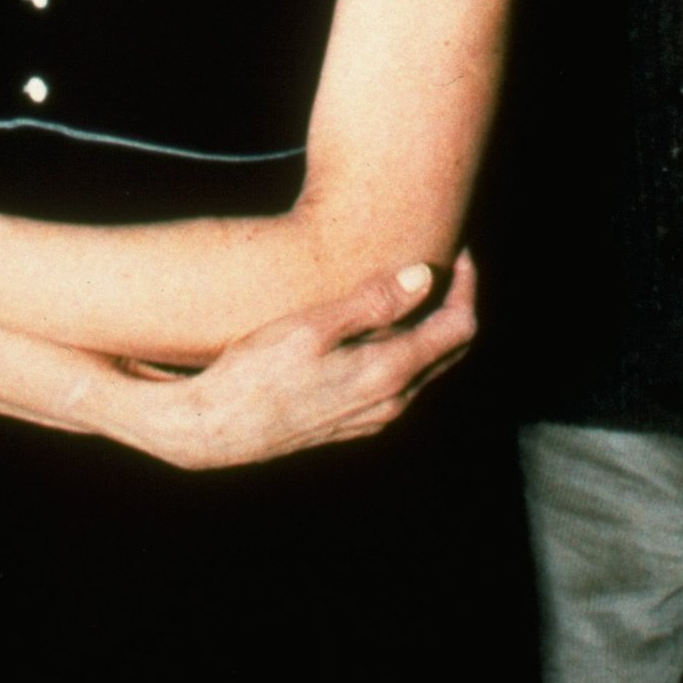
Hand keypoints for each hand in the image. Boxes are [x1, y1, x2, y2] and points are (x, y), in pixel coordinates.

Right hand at [137, 253, 479, 472]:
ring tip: (410, 287)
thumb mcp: (311, 327)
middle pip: (452, 349)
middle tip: (444, 263)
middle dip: (455, 303)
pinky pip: (403, 381)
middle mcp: (392, 402)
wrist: (215, 429)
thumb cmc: (255, 372)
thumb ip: (372, 302)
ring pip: (428, 367)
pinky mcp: (356, 421)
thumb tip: (425, 276)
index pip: (459, 328)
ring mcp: (376, 416)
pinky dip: (408, 348)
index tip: (457, 252)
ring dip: (430, 326)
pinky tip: (377, 326)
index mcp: (389, 374)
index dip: (466, 285)